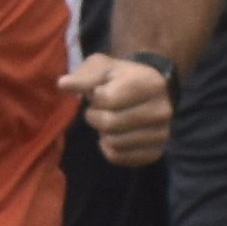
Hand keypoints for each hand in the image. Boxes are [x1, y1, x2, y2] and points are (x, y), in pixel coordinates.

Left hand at [73, 51, 175, 167]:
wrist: (147, 90)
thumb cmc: (120, 77)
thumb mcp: (102, 66)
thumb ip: (84, 75)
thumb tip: (63, 84)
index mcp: (151, 84)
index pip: (107, 100)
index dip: (95, 98)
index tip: (100, 93)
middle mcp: (163, 111)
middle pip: (110, 124)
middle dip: (96, 117)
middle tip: (101, 110)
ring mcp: (163, 134)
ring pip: (115, 143)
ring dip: (103, 134)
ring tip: (111, 121)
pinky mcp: (156, 152)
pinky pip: (120, 158)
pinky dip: (110, 149)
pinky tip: (115, 136)